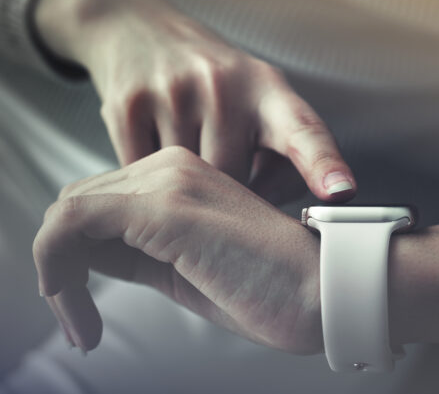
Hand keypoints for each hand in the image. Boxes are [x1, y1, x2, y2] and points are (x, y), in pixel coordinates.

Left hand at [33, 146, 321, 353]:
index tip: (82, 309)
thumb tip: (85, 258)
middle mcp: (173, 168)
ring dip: (57, 271)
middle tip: (77, 320)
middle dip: (62, 263)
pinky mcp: (165, 206)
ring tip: (80, 324)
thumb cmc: (271, 289)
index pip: (100, 204)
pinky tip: (77, 310)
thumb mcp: (188, 269)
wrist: (328, 290)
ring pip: (68, 213)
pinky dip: (57, 268)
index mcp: (183, 178)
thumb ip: (140, 253)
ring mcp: (169, 182)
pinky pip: (72, 225)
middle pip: (78, 205)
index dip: (76, 256)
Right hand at [34, 0, 355, 202]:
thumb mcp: (259, 106)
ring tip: (180, 139)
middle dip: (224, 188)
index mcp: (269, 91)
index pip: (304, 131)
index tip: (342, 191)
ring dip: (182, 180)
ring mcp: (175, 92)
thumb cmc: (215, 82)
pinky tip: (151, 140)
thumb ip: (279, 163)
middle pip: (233, 182)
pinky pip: (143, 174)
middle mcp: (226, 86)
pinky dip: (146, 172)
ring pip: (185, 183)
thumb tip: (268, 212)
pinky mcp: (128, 105)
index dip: (325, 165)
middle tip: (213, 156)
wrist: (136, 29)